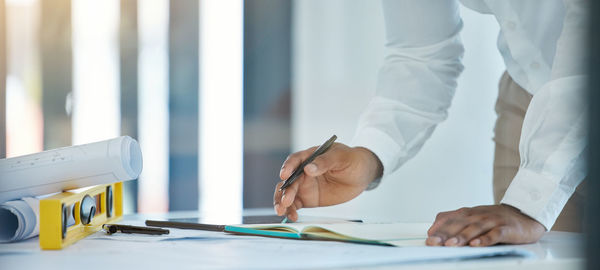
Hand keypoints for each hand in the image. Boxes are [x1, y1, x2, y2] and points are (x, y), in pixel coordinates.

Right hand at [273, 143, 382, 220]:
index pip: (295, 160)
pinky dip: (291, 211)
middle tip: (285, 201)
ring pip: (288, 193)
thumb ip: (325, 162)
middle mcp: (303, 171)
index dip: (288, 167)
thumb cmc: (352, 160)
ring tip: (282, 211)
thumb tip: (308, 168)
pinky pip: (295, 205)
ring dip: (282, 202)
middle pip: (289, 180)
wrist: (361, 175)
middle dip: (285, 191)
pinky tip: (292, 217)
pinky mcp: (308, 199)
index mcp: (310, 157)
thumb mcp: (341, 158)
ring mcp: (304, 186)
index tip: (284, 175)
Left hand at [426, 204, 544, 246]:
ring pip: (474, 229)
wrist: (526, 213)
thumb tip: (433, 230)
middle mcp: (478, 215)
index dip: (438, 228)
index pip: (450, 219)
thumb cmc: (496, 218)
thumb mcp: (474, 217)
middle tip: (434, 243)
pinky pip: (495, 234)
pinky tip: (476, 245)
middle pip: (459, 224)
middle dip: (445, 234)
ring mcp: (492, 221)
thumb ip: (455, 221)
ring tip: (451, 244)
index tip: (428, 237)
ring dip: (462, 236)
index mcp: (469, 213)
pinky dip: (485, 239)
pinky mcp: (506, 229)